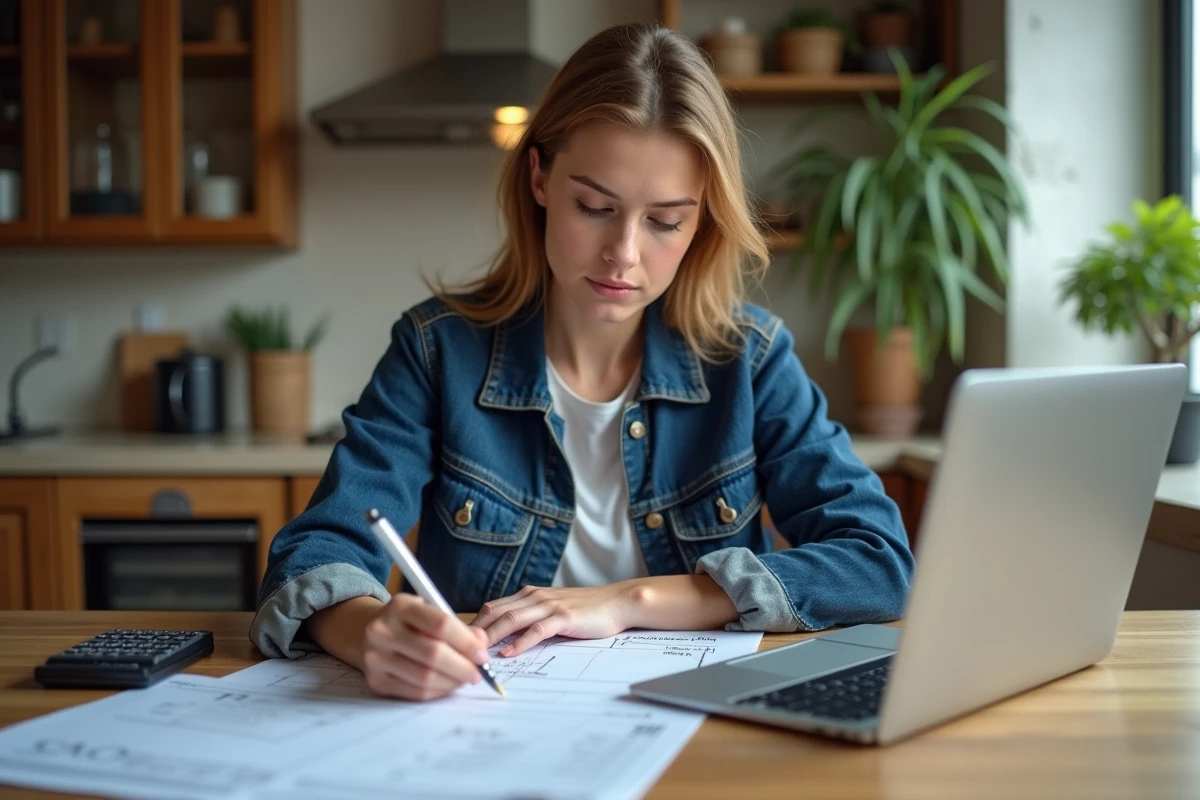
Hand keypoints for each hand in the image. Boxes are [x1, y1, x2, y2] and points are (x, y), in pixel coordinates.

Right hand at [359, 594, 490, 700]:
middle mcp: (382, 630)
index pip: (440, 624)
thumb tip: (480, 645)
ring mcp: (375, 658)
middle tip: (478, 673)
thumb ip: (456, 626)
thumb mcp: (428, 612)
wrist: (365, 633)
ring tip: (464, 679)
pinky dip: (438, 692)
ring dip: (452, 682)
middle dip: (462, 667)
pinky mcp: (376, 681)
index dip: (466, 642)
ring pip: (425, 678)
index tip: (482, 654)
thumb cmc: (408, 623)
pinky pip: (415, 692)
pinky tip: (447, 685)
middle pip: (433, 654)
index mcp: (400, 606)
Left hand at [469, 583, 637, 656]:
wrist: (617, 602)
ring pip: (512, 618)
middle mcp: (535, 596)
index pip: (493, 607)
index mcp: (529, 595)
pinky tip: (508, 653)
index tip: (458, 641)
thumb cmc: (585, 610)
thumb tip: (503, 638)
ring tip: (476, 653)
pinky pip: (537, 630)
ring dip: (491, 636)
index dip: (474, 623)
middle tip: (458, 650)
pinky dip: (519, 642)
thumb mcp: (552, 611)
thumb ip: (530, 619)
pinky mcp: (564, 617)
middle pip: (496, 611)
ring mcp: (549, 605)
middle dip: (475, 631)